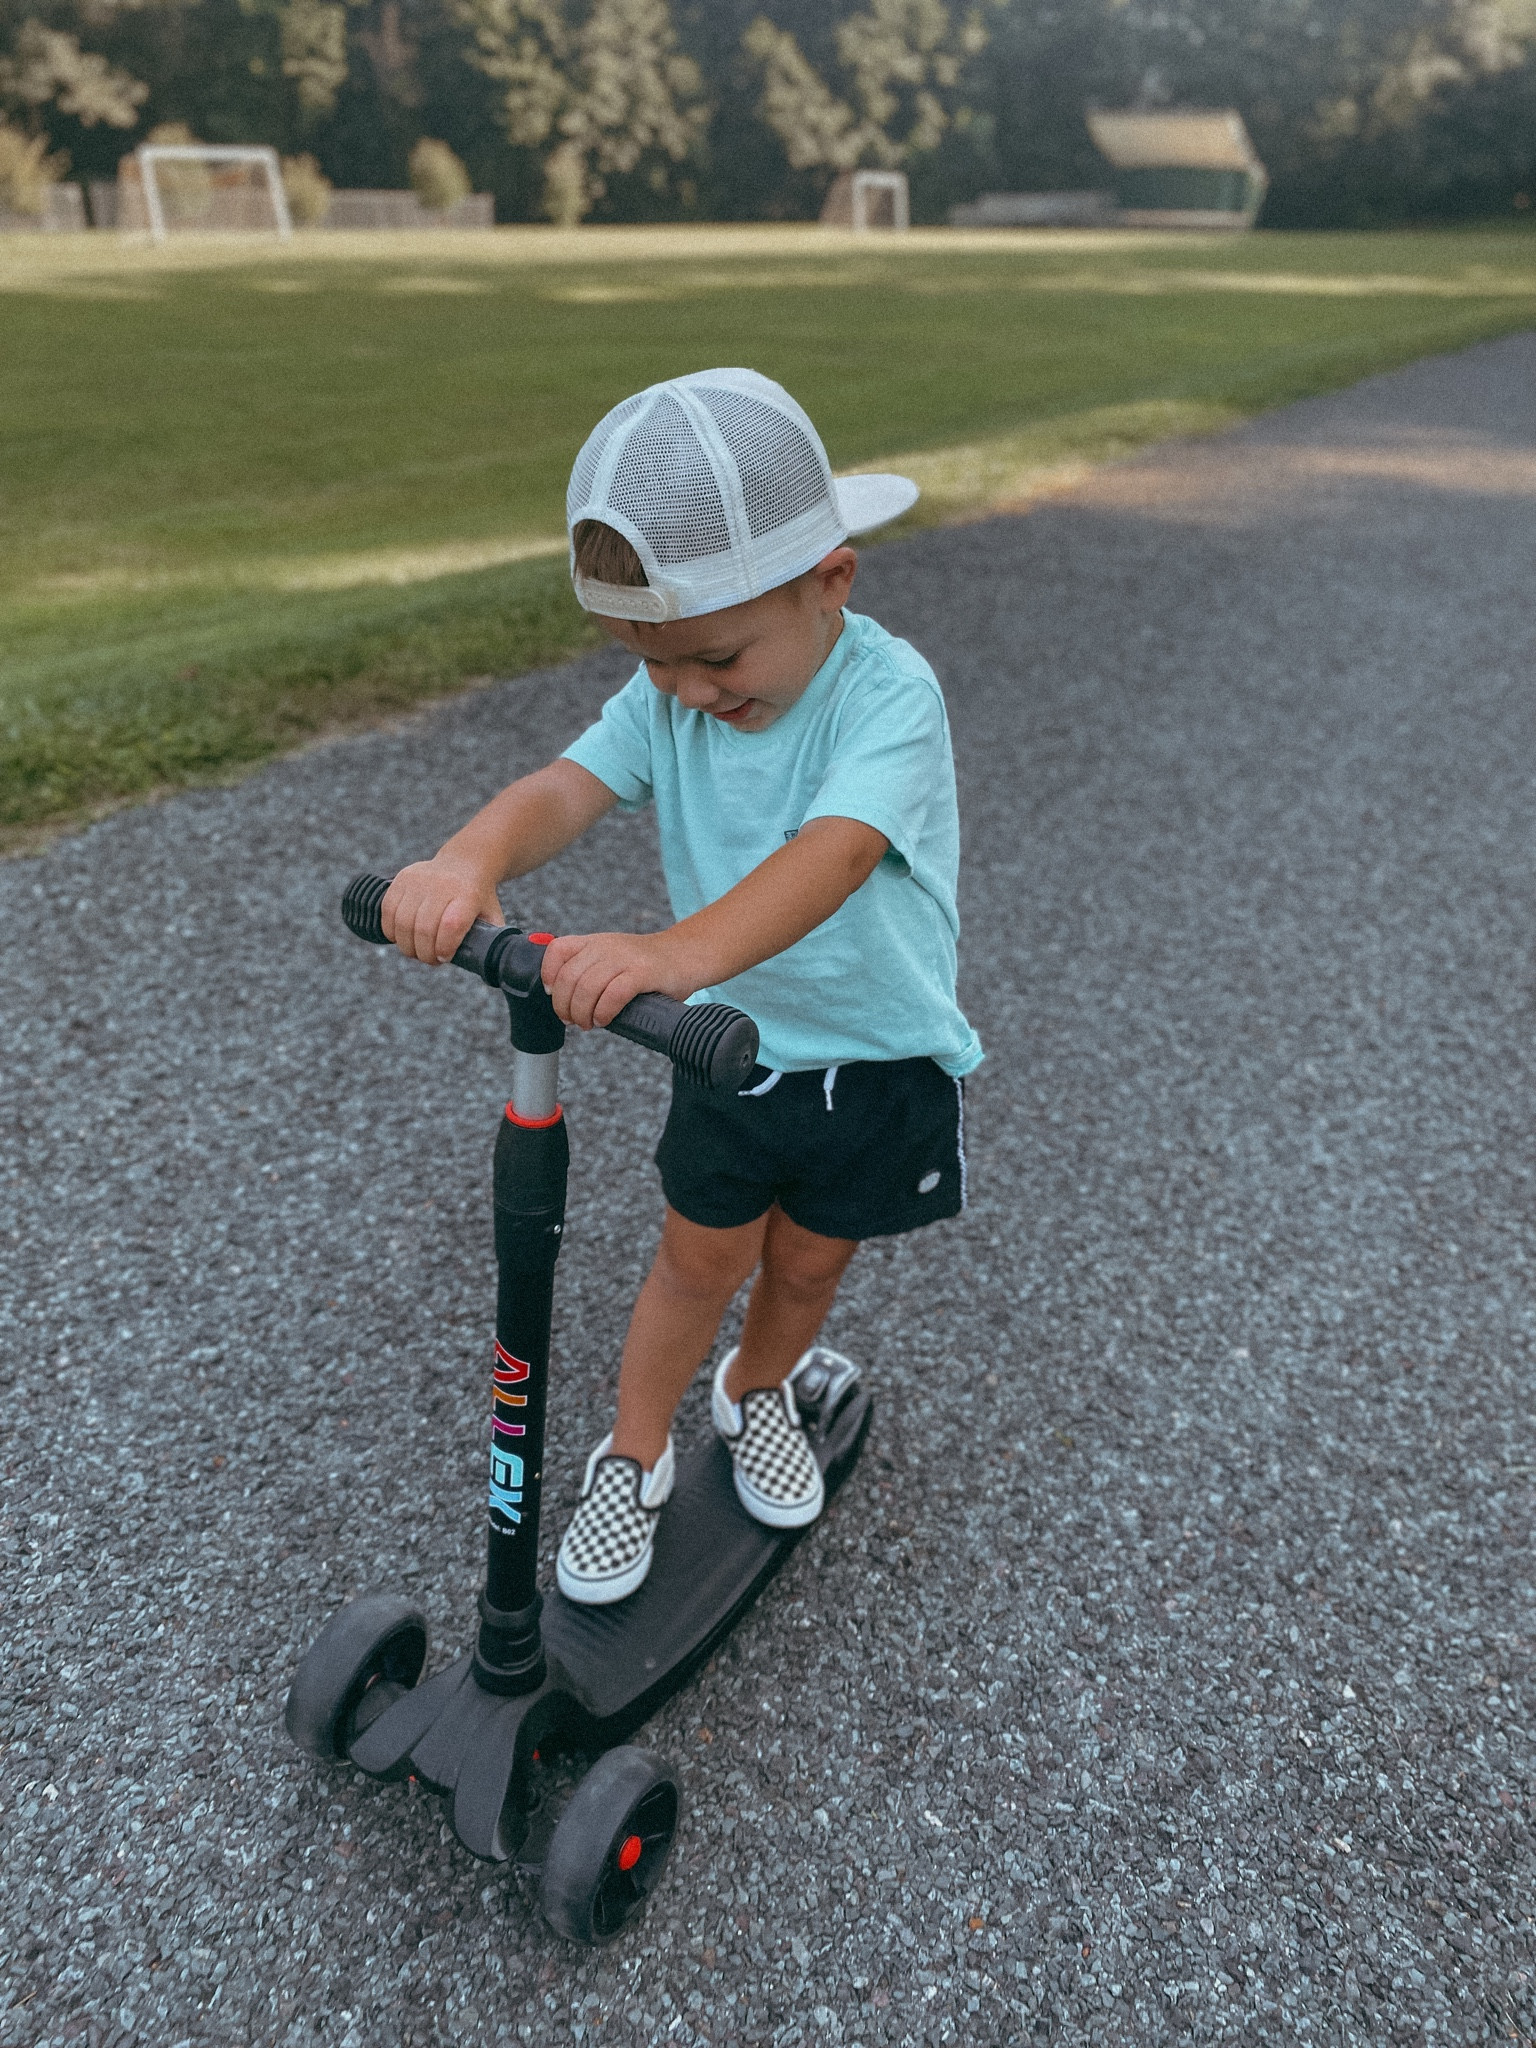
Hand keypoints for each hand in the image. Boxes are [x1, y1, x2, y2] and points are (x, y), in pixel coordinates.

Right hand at [381, 858, 502, 964]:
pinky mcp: (401, 878)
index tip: (445, 958)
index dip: (445, 947)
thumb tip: (484, 963)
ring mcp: (419, 880)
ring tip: (417, 951)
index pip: (451, 925)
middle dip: (425, 953)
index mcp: (468, 895)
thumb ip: (490, 940)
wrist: (464, 864)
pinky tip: (402, 937)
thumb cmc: (478, 899)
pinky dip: (391, 931)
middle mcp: (442, 885)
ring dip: (407, 946)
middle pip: (424, 928)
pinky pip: (387, 911)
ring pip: (403, 922)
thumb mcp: (492, 916)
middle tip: (431, 959)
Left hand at [540, 930, 695, 1029]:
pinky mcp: (644, 973)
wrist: (686, 955)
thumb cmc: (647, 965)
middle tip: (572, 1020)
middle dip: (564, 1005)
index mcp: (594, 942)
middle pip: (569, 977)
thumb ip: (589, 971)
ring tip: (588, 1024)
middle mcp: (606, 946)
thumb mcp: (613, 958)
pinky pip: (613, 995)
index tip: (552, 994)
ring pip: (587, 987)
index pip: (557, 950)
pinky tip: (605, 1019)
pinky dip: (604, 1011)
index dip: (549, 975)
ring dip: (582, 1013)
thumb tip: (563, 1001)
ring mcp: (625, 958)